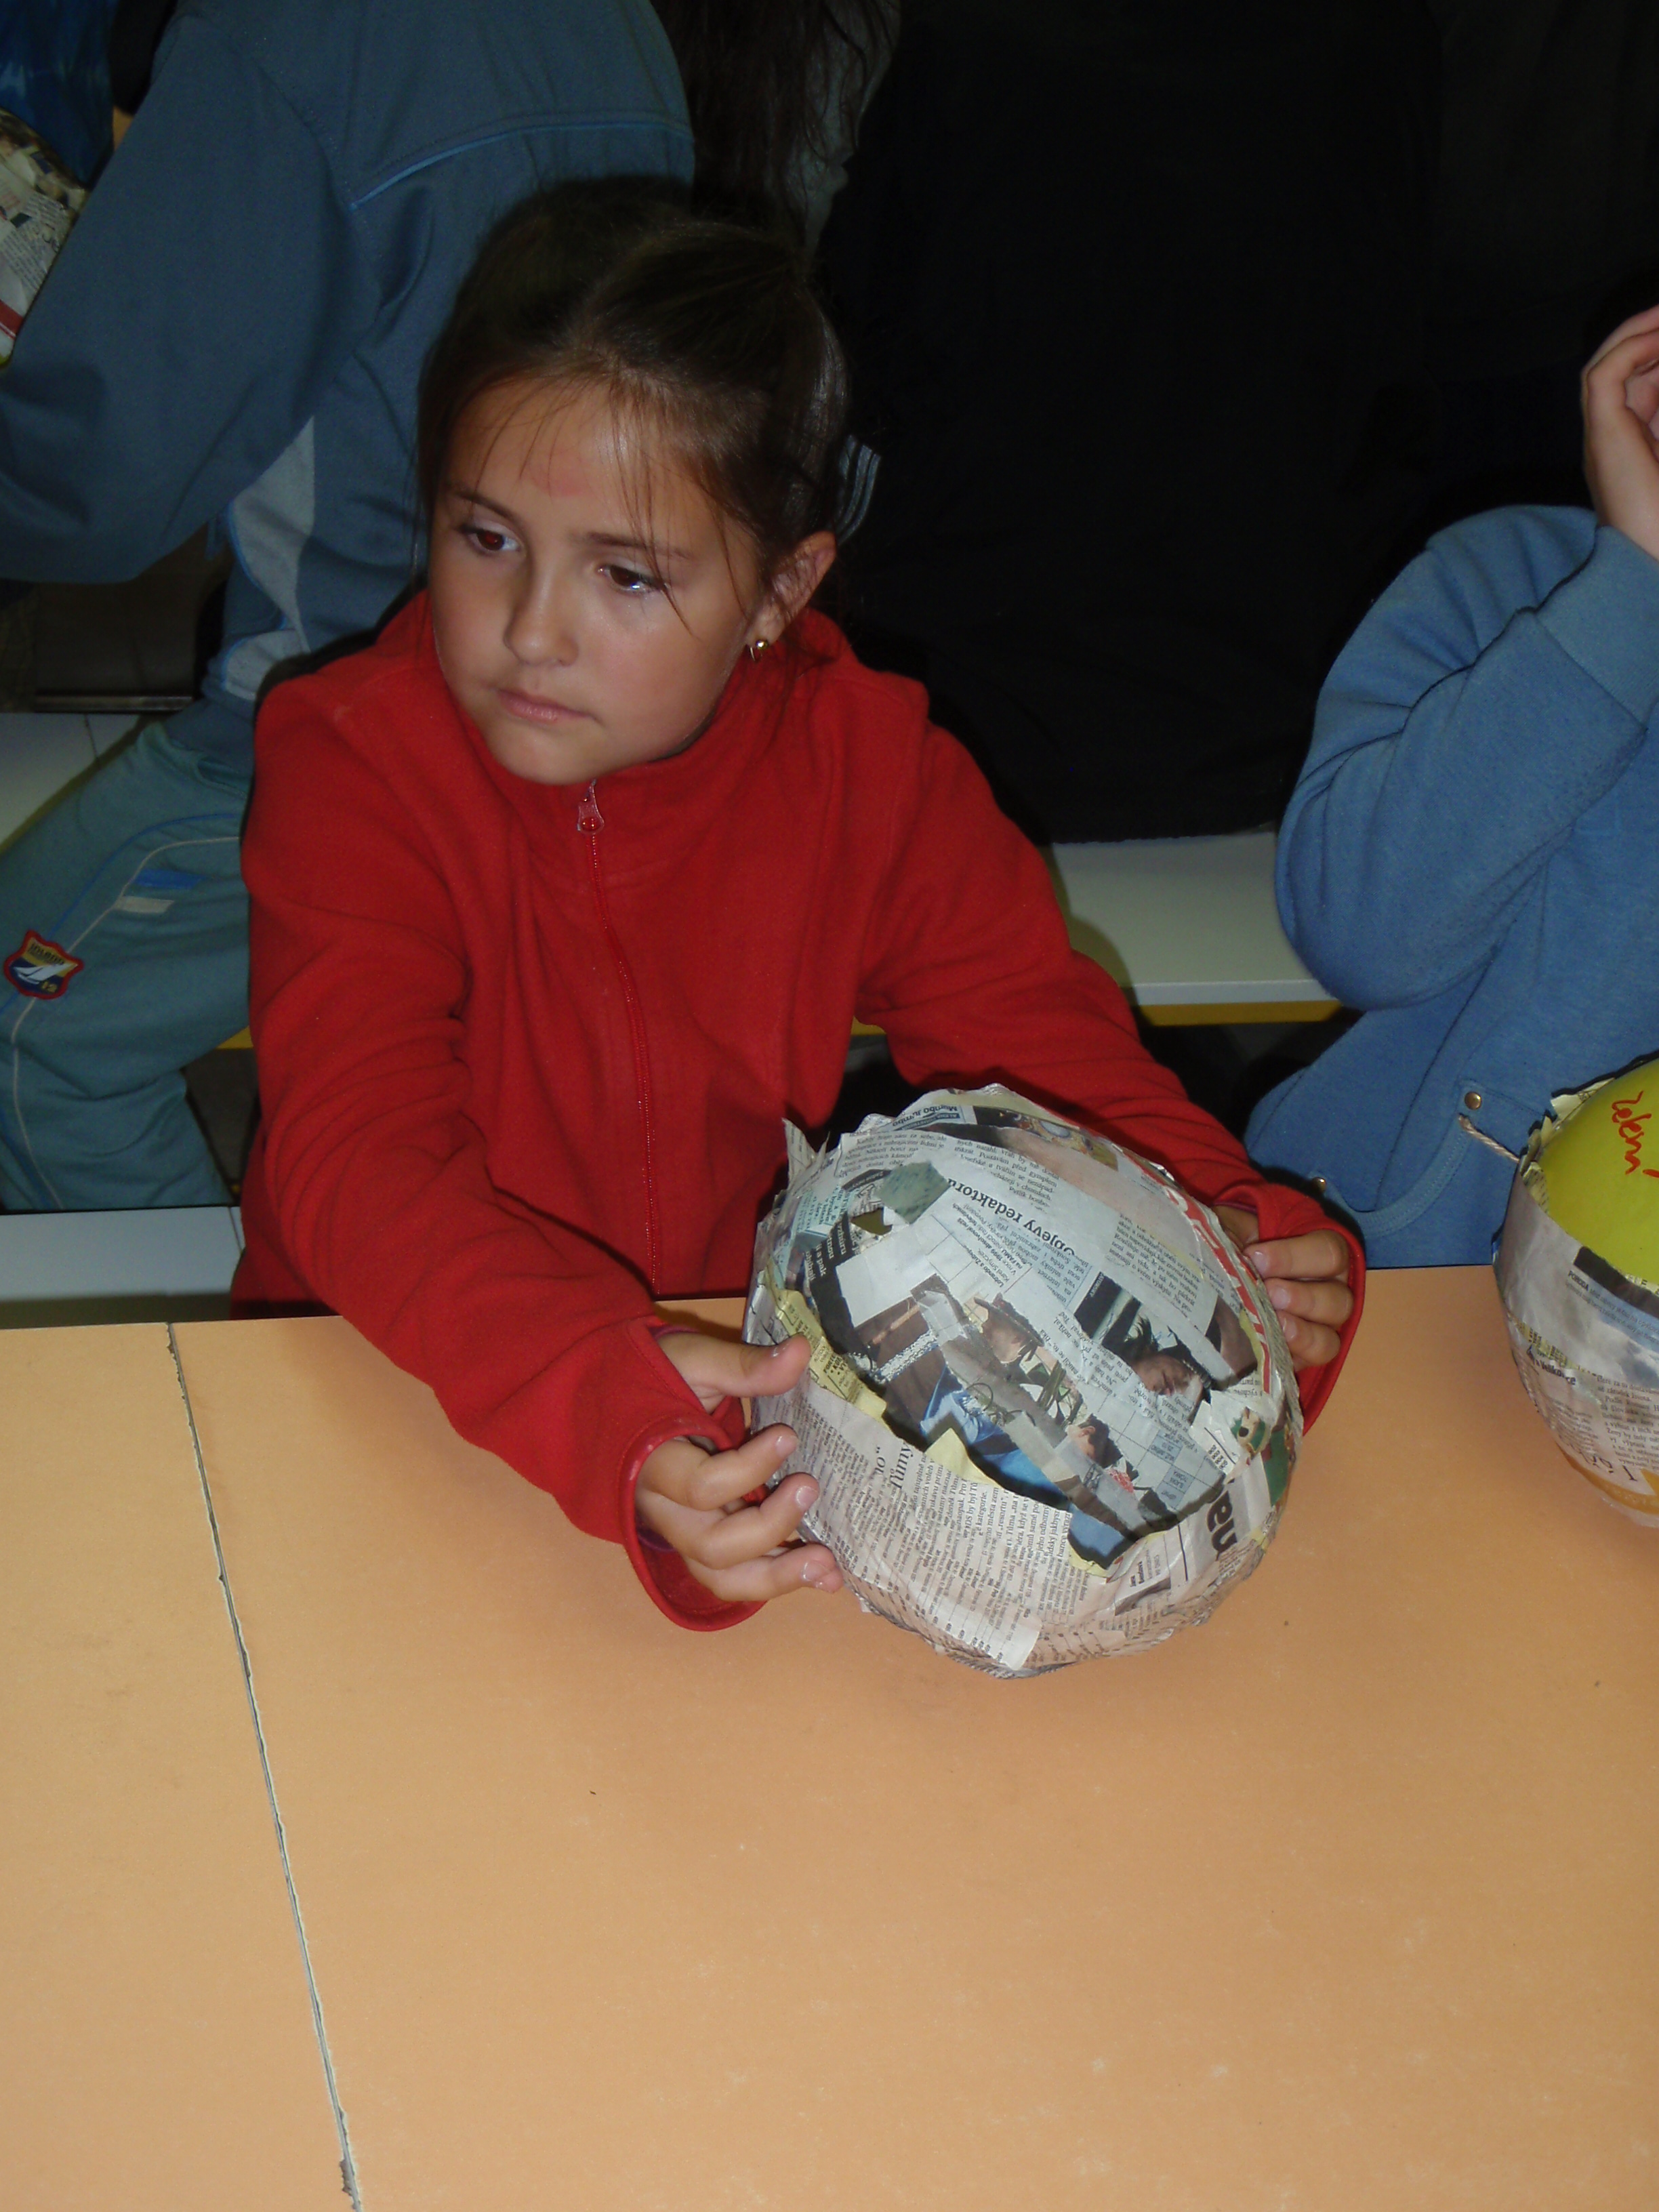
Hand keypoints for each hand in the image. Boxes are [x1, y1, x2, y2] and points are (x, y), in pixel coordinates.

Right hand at [636, 1333, 843, 1604]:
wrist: (618, 1403)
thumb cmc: (656, 1378)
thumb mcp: (694, 1361)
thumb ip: (743, 1365)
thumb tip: (802, 1352)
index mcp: (653, 1464)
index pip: (700, 1486)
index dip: (749, 1468)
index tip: (788, 1435)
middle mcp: (664, 1511)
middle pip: (712, 1547)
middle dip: (769, 1529)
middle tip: (810, 1487)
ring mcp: (684, 1533)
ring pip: (723, 1578)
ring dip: (778, 1578)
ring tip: (828, 1568)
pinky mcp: (705, 1542)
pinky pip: (737, 1575)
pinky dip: (779, 1581)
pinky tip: (825, 1578)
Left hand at [1215, 1206, 1352, 1370]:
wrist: (1223, 1279)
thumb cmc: (1234, 1247)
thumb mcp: (1232, 1229)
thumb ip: (1232, 1230)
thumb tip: (1218, 1242)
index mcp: (1321, 1255)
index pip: (1328, 1252)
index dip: (1294, 1256)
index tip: (1254, 1256)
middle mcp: (1331, 1293)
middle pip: (1337, 1300)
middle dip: (1302, 1297)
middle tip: (1268, 1292)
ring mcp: (1321, 1329)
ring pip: (1330, 1338)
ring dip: (1302, 1333)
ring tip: (1274, 1323)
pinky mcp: (1303, 1356)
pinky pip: (1311, 1364)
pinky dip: (1292, 1356)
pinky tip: (1267, 1348)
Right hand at [1583, 305, 1658, 565]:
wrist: (1656, 559)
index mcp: (1631, 447)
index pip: (1637, 384)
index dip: (1657, 352)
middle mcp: (1609, 440)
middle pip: (1616, 369)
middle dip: (1646, 333)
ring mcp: (1600, 438)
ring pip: (1604, 366)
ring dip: (1638, 334)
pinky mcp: (1601, 437)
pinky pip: (1602, 377)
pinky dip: (1631, 349)